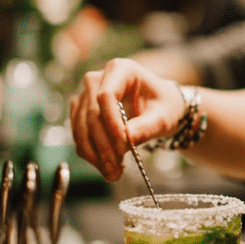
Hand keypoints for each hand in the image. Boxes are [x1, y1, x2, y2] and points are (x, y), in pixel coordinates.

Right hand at [69, 58, 184, 180]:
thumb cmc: (164, 106)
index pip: (106, 95)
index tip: (124, 146)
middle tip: (116, 169)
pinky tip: (107, 167)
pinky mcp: (81, 112)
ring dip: (95, 154)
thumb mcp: (163, 116)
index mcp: (121, 69)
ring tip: (113, 173)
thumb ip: (146, 126)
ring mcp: (86, 95)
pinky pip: (80, 135)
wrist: (160, 108)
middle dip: (104, 145)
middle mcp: (97, 78)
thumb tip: (127, 140)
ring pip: (81, 128)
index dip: (112, 122)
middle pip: (92, 114)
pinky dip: (92, 154)